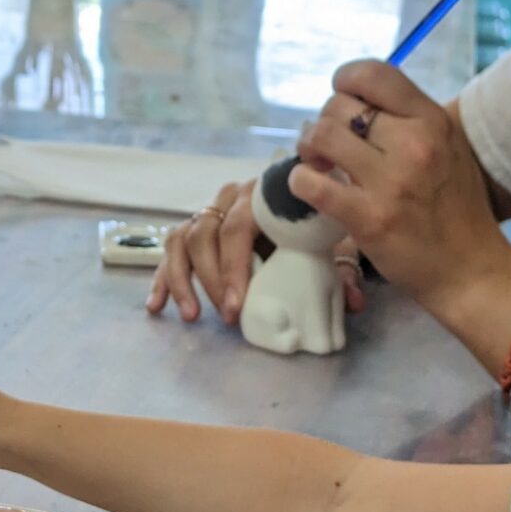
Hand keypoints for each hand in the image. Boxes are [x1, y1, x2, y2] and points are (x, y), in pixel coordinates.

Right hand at [145, 179, 366, 326]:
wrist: (301, 210)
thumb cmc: (314, 229)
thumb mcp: (329, 246)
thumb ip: (341, 271)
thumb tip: (353, 303)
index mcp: (262, 196)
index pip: (237, 226)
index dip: (234, 266)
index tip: (237, 304)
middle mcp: (230, 198)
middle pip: (205, 234)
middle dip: (212, 279)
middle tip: (227, 315)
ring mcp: (208, 212)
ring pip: (182, 239)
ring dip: (183, 279)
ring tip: (191, 315)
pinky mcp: (192, 231)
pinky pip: (169, 250)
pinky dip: (162, 279)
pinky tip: (157, 307)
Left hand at [291, 62, 508, 309]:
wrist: (471, 269)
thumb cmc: (458, 209)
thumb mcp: (448, 148)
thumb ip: (411, 122)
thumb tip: (360, 103)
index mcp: (433, 120)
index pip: (373, 74)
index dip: (344, 81)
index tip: (341, 102)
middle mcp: (414, 143)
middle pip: (338, 106)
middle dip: (323, 122)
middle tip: (326, 146)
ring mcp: (390, 181)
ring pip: (321, 137)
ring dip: (307, 149)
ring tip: (317, 164)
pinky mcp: (369, 218)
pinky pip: (311, 184)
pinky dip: (300, 182)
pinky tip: (308, 188)